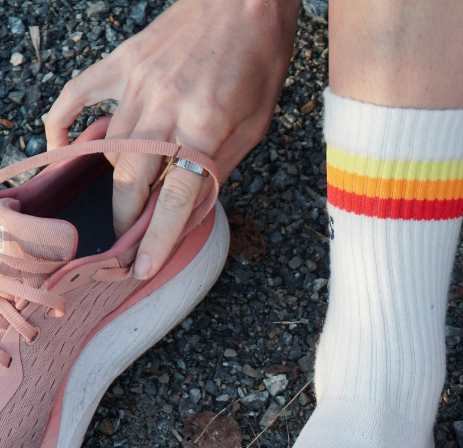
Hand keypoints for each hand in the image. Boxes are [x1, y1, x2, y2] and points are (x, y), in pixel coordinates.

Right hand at [44, 0, 299, 278]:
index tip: (141, 267)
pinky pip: (78, 94)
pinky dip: (65, 123)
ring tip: (115, 215)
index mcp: (205, 125)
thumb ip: (221, 166)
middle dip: (127, 220)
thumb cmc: (259, 64)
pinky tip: (64, 150)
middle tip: (127, 245)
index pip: (176, 196)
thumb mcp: (256, 126)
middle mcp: (165, 106)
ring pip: (108, 148)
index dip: (158, 237)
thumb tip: (193, 205)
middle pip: (133, 179)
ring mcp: (138, 82)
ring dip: (109, 188)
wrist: (242, 1)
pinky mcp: (122, 61)